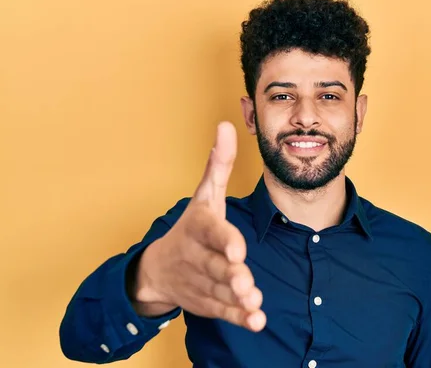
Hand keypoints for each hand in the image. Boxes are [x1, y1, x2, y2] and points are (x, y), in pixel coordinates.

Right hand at [135, 122, 265, 331]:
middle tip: (247, 284)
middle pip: (214, 266)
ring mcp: (200, 281)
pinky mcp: (206, 301)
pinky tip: (255, 322)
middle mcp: (196, 255)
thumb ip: (219, 164)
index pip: (211, 232)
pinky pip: (222, 310)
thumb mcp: (205, 195)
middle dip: (231, 275)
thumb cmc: (191, 226)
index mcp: (198, 227)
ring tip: (255, 306)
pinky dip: (238, 318)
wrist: (159, 267)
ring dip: (237, 299)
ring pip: (219, 291)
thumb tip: (227, 124)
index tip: (238, 250)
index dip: (224, 241)